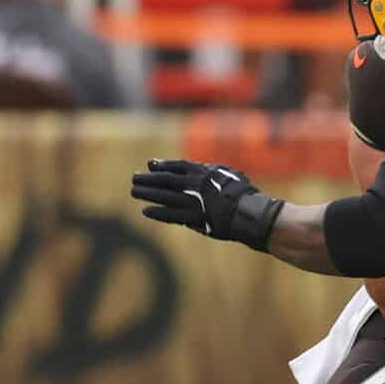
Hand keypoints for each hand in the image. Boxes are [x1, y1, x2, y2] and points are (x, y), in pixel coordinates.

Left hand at [132, 157, 282, 248]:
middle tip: (134, 178)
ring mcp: (192, 201)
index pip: (178, 166)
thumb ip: (210, 170)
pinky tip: (145, 211)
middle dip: (149, 179)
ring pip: (164, 196)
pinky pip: (171, 215)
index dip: (163, 165)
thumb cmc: (242, 192)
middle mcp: (194, 185)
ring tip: (134, 191)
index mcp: (203, 172)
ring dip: (147, 193)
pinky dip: (157, 213)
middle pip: (165, 180)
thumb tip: (200, 167)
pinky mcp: (193, 218)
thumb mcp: (227, 174)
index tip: (150, 165)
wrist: (249, 212)